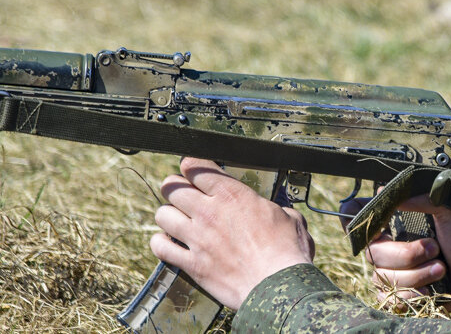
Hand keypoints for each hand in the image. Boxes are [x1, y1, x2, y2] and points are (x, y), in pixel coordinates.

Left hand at [150, 158, 315, 309]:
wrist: (277, 284)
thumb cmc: (287, 251)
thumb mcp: (290, 217)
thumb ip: (277, 208)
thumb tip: (279, 210)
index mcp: (233, 195)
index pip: (196, 167)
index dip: (191, 165)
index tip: (192, 168)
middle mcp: (209, 212)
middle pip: (172, 188)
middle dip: (174, 187)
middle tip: (181, 192)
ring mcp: (197, 238)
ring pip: (162, 214)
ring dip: (168, 214)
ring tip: (176, 218)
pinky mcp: (191, 263)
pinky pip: (160, 247)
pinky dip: (161, 243)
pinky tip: (168, 242)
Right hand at [359, 194, 450, 308]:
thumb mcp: (450, 208)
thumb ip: (422, 198)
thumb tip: (389, 194)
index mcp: (398, 219)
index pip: (358, 215)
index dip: (358, 221)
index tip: (379, 227)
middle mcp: (391, 244)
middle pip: (373, 253)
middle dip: (406, 254)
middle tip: (434, 248)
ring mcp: (395, 271)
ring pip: (383, 278)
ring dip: (416, 276)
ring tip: (441, 268)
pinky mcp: (403, 295)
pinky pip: (390, 300)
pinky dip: (413, 295)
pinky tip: (432, 288)